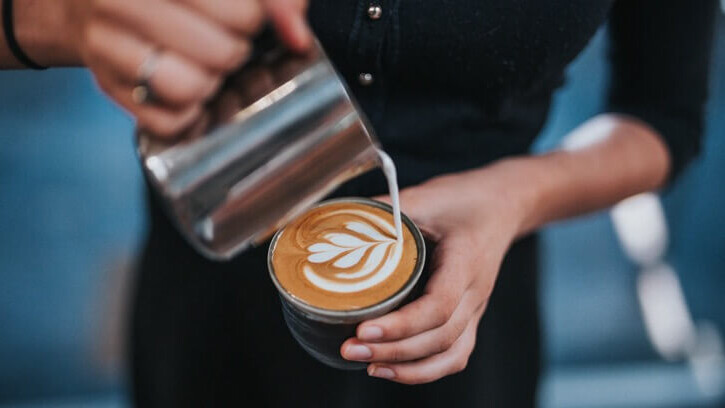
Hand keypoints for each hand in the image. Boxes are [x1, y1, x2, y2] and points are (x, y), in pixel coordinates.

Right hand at [67, 0, 309, 135]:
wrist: (93, 0)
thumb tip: (297, 36)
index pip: (239, 13)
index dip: (253, 19)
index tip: (245, 15)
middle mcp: (118, 1)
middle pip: (220, 53)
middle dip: (235, 52)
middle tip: (226, 42)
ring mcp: (105, 45)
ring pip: (188, 89)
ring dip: (210, 84)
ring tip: (206, 66)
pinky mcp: (106, 86)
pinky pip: (169, 122)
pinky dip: (190, 116)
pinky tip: (188, 90)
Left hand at [340, 163, 531, 383]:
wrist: (502, 205)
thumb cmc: (464, 200)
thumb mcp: (425, 196)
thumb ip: (384, 210)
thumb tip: (337, 222)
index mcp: (466, 262)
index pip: (438, 305)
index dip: (401, 324)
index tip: (363, 329)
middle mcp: (476, 292)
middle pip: (440, 337)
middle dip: (393, 350)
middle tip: (351, 349)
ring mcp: (476, 308)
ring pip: (451, 354)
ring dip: (409, 368)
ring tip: (368, 366)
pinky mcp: (469, 316)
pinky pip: (455, 355)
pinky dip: (426, 370)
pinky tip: (392, 369)